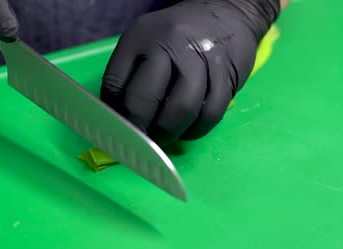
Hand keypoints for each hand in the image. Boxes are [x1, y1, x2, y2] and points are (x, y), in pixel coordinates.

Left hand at [100, 0, 279, 145]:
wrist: (225, 12)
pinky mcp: (228, 75)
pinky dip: (196, 130)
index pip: (115, 83)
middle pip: (146, 99)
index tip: (118, 130)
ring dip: (169, 134)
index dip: (114, 114)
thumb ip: (127, 75)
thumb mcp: (144, 42)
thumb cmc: (177, 35)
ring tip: (164, 137)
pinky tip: (188, 129)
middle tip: (141, 141)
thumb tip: (116, 119)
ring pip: (182, 110)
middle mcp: (170, 44)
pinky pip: (211, 114)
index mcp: (141, 36)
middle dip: (139, 129)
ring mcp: (202, 59)